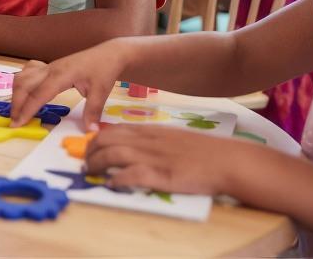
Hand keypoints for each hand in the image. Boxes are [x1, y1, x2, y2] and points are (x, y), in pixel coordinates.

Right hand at [10, 42, 126, 127]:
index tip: (18, 123)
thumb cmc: (104, 70)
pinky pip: (28, 71)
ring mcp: (48, 66)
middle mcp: (50, 69)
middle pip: (24, 84)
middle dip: (16, 103)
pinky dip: (21, 82)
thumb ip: (92, 112)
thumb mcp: (101, 92)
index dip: (26, 109)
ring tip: (17, 110)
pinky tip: (24, 92)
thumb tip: (91, 132)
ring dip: (16, 93)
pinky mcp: (49, 66)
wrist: (108, 53)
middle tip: (15, 121)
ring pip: (22, 76)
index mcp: (62, 75)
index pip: (38, 94)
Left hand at [85, 124, 260, 194]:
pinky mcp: (162, 175)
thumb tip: (135, 147)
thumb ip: (155, 140)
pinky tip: (111, 184)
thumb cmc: (204, 151)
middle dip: (91, 150)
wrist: (227, 160)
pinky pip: (132, 175)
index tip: (90, 147)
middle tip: (85, 162)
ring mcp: (154, 157)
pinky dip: (118, 179)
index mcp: (152, 131)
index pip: (115, 129)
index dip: (97, 138)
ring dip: (96, 163)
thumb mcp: (175, 137)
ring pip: (114, 154)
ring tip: (89, 172)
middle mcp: (148, 141)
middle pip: (108, 140)